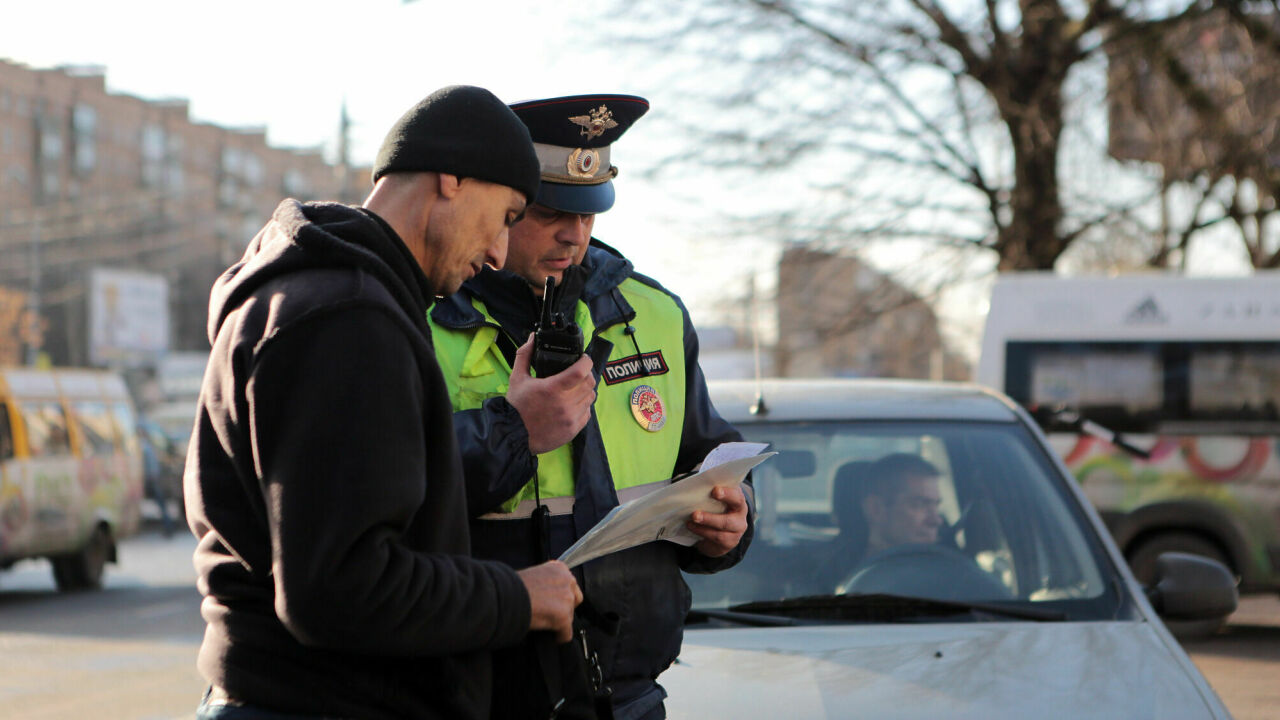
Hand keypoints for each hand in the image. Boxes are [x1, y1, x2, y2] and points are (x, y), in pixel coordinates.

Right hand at [507, 336, 595, 453]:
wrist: (513, 434)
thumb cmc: (516, 406)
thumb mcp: (517, 378)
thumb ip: (525, 355)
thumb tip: (533, 337)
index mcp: (552, 388)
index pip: (581, 371)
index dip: (586, 361)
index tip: (583, 358)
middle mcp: (564, 404)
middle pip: (590, 383)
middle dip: (587, 374)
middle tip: (579, 372)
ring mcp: (570, 418)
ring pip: (591, 397)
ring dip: (586, 390)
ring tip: (575, 388)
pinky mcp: (573, 430)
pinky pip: (588, 413)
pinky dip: (583, 406)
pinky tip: (573, 404)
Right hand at [518, 560, 582, 642]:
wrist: (505, 596)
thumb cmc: (513, 587)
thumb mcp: (534, 574)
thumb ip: (547, 581)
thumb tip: (549, 595)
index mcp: (559, 568)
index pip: (569, 583)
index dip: (561, 595)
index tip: (554, 602)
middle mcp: (567, 580)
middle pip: (574, 598)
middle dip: (565, 606)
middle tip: (551, 613)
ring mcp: (566, 598)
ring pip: (570, 616)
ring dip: (560, 620)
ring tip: (545, 623)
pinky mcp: (563, 616)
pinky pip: (567, 633)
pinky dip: (560, 637)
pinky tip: (553, 637)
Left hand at [687, 485, 748, 557]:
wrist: (721, 526)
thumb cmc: (716, 505)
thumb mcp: (714, 495)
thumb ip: (707, 488)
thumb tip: (688, 483)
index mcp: (738, 501)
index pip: (737, 497)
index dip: (727, 494)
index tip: (715, 491)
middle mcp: (740, 517)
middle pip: (728, 521)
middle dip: (710, 519)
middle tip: (695, 514)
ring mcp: (736, 532)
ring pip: (720, 534)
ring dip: (703, 529)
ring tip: (690, 522)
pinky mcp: (729, 543)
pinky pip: (715, 540)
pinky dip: (702, 533)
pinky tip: (692, 528)